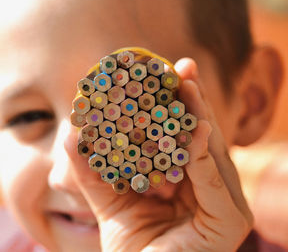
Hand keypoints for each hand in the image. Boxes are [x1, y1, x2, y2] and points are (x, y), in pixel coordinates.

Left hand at [64, 58, 252, 251]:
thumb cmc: (132, 248)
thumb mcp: (108, 202)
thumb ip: (91, 170)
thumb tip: (70, 132)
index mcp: (188, 181)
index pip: (184, 136)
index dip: (176, 104)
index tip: (166, 71)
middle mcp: (211, 188)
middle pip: (201, 136)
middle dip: (192, 100)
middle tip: (181, 66)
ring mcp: (225, 204)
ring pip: (211, 152)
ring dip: (200, 117)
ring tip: (186, 85)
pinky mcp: (230, 221)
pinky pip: (214, 181)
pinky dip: (203, 155)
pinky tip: (195, 129)